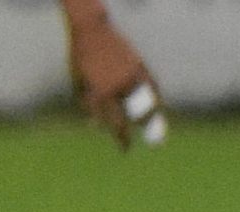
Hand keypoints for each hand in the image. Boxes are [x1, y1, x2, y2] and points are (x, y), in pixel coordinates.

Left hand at [66, 14, 164, 148]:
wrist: (92, 33)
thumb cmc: (81, 63)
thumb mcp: (79, 88)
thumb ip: (89, 107)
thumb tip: (96, 127)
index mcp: (100, 96)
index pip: (116, 124)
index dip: (123, 140)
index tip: (126, 150)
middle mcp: (117, 87)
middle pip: (138, 115)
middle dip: (145, 129)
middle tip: (153, 140)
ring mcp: (130, 75)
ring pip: (149, 100)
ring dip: (156, 113)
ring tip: (159, 124)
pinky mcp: (139, 64)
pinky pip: (152, 83)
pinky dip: (157, 94)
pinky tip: (160, 103)